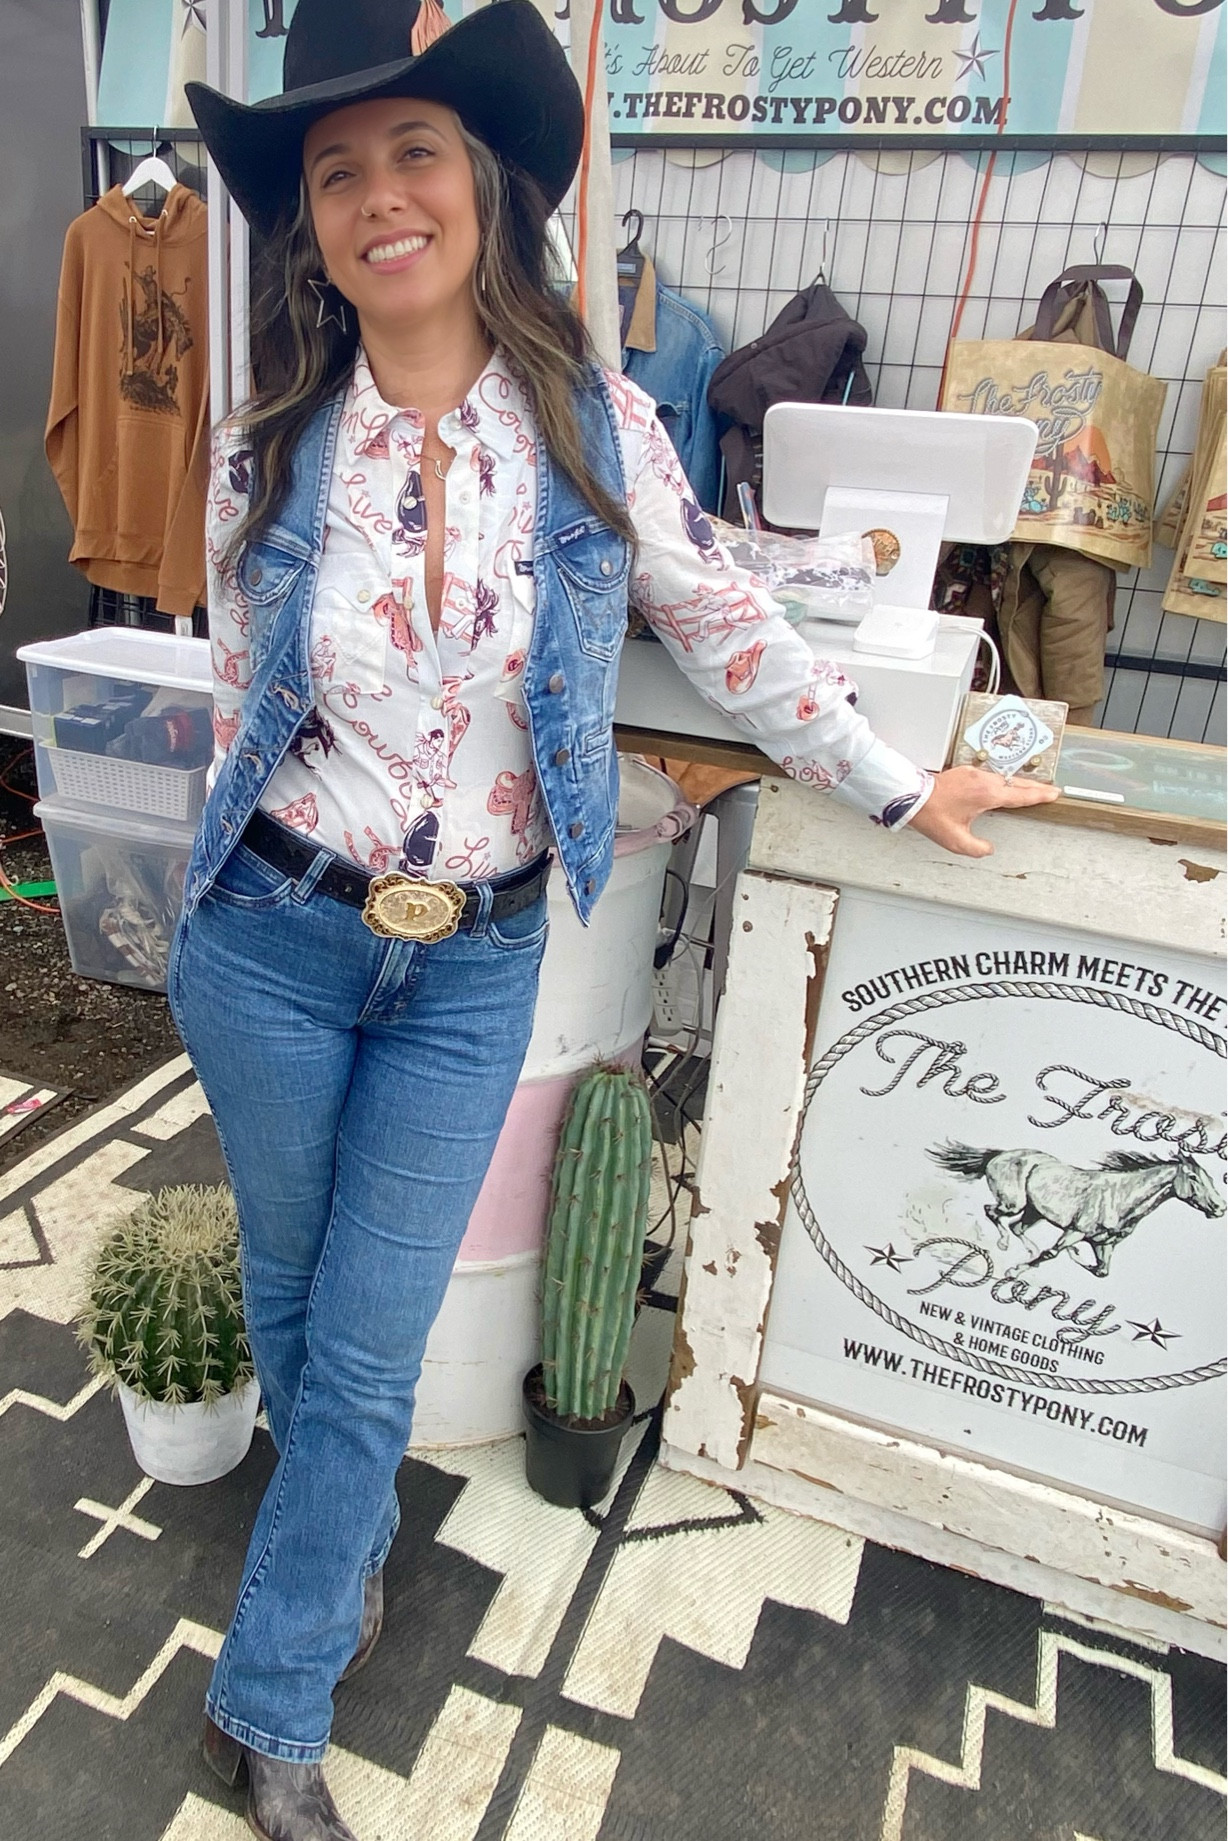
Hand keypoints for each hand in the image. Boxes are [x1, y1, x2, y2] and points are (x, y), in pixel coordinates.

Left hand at [905, 765, 1059, 857]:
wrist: (911, 797)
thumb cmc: (932, 816)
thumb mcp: (957, 841)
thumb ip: (978, 849)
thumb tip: (988, 850)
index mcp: (987, 795)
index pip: (1021, 795)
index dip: (1039, 795)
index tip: (1054, 794)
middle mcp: (984, 780)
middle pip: (1016, 783)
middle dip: (1034, 787)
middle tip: (1049, 790)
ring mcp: (974, 773)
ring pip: (1003, 777)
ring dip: (1017, 783)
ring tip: (1028, 790)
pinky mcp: (965, 770)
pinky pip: (989, 775)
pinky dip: (1001, 780)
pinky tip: (1001, 786)